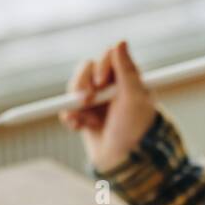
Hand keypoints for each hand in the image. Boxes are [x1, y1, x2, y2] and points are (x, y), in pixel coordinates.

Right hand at [59, 39, 156, 173]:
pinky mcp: (85, 118)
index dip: (101, 66)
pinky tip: (76, 126)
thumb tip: (120, 41)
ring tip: (80, 118)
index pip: (108, 57)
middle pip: (87, 69)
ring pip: (75, 87)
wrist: (124, 162)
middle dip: (82, 83)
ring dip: (74, 101)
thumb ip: (126, 70)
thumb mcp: (134, 98)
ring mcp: (98, 103)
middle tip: (85, 100)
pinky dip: (70, 116)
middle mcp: (112, 88)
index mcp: (128, 80)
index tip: (101, 83)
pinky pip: (69, 108)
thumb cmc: (135, 130)